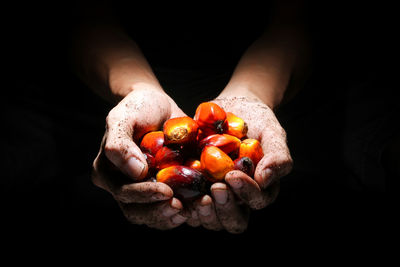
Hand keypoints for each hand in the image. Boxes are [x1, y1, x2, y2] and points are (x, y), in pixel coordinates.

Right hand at [91, 85, 188, 229]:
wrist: (158, 106)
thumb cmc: (139, 108)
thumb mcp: (124, 117)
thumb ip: (120, 143)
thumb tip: (135, 172)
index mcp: (107, 171)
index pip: (123, 192)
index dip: (144, 195)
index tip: (167, 191)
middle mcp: (121, 185)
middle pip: (136, 211)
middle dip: (159, 212)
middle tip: (182, 208)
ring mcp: (141, 190)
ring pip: (152, 216)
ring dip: (171, 217)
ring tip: (191, 209)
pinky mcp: (160, 190)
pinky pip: (168, 209)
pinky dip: (182, 210)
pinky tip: (197, 205)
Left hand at [192, 95, 292, 232]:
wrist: (233, 109)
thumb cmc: (257, 122)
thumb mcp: (272, 133)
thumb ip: (277, 155)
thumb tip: (265, 179)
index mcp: (259, 189)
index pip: (257, 200)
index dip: (246, 192)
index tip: (233, 175)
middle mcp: (237, 199)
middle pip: (234, 221)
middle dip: (225, 207)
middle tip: (216, 188)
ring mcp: (214, 198)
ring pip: (210, 220)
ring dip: (204, 212)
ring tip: (197, 194)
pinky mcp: (193, 192)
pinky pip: (187, 207)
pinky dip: (182, 202)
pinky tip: (176, 189)